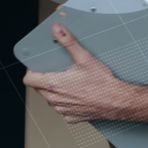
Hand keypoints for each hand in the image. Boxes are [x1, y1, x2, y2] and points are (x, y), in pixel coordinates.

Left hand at [22, 22, 137, 123]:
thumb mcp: (84, 58)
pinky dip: (66, 101)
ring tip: (70, 82)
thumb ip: (68, 42)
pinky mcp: (71, 117)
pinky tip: (78, 94)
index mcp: (54, 85)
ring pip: (50, 99)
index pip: (29, 80)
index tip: (38, 66)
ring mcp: (62, 110)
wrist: (117, 101)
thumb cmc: (102, 83)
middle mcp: (55, 100)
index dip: (31, 71)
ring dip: (55, 91)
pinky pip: (62, 108)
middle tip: (57, 71)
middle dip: (45, 78)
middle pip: (39, 88)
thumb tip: (57, 30)